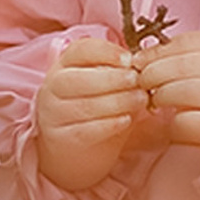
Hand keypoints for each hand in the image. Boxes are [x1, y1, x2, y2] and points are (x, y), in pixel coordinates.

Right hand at [33, 35, 156, 190]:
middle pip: (77, 78)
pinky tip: (126, 120)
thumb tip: (146, 64)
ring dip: (116, 101)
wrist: (75, 149)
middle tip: (137, 80)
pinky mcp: (61, 139)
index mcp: (65, 66)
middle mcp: (53, 87)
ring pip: (83, 105)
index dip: (105, 51)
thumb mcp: (104, 85)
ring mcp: (54, 114)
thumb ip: (119, 73)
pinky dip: (108, 124)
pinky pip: (85, 130)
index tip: (129, 59)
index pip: (79, 50)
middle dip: (112, 78)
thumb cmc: (95, 108)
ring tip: (140, 100)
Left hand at [137, 29, 199, 170]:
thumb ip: (190, 61)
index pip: (191, 41)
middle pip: (183, 64)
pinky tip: (176, 126)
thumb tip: (146, 57)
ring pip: (184, 90)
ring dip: (161, 97)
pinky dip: (175, 124)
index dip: (159, 50)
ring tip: (156, 103)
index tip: (140, 60)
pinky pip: (190, 121)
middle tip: (141, 83)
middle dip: (153, 73)